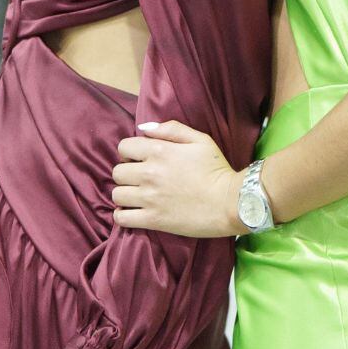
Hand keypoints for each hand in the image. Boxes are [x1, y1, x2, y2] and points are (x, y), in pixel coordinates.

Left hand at [112, 120, 241, 237]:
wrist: (231, 202)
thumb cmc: (218, 169)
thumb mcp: (201, 140)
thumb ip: (171, 129)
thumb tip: (143, 128)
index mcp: (159, 150)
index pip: (124, 147)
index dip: (130, 153)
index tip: (140, 160)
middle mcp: (149, 173)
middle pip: (117, 172)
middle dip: (127, 174)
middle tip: (140, 179)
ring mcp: (149, 198)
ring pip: (117, 195)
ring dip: (125, 194)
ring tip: (138, 197)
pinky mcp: (153, 220)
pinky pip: (122, 218)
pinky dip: (123, 215)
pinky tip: (133, 212)